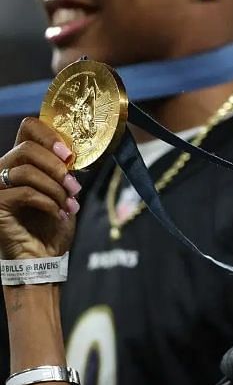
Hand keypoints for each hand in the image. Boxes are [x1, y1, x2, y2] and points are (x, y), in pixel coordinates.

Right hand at [0, 118, 79, 260]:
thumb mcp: (65, 191)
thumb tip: (73, 154)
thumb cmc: (53, 224)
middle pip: (27, 148)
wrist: (45, 256)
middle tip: (74, 186)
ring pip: (27, 171)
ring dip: (55, 188)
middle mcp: (5, 169)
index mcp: (23, 160)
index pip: (28, 128)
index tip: (69, 154)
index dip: (50, 135)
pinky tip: (58, 213)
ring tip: (69, 203)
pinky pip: (23, 192)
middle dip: (57, 168)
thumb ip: (65, 170)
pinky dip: (48, 202)